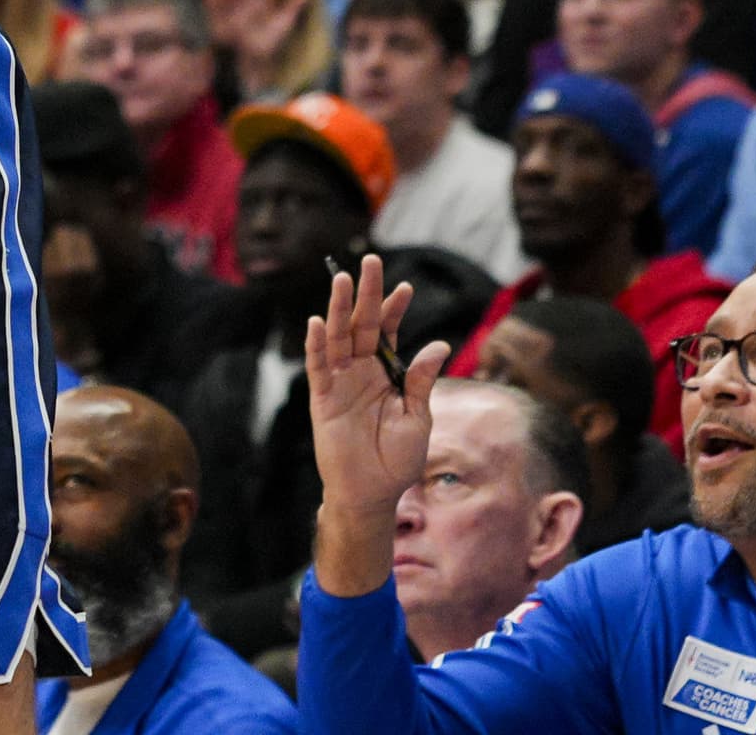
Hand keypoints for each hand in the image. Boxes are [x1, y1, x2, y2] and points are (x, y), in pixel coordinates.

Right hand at [304, 256, 445, 528]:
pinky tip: (319, 322)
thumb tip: (439, 346)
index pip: (387, 332)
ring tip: (343, 280)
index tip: (404, 286)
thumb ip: (421, 381)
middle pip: (361, 325)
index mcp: (385, 374)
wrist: (372, 494)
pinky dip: (317, 345)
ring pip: (338, 337)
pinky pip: (319, 367)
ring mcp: (339, 382)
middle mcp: (360, 371)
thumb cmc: (397, 460)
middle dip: (366, 294)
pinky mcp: (323, 399)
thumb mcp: (418, 418)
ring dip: (339, 309)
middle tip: (371, 262)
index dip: (394, 309)